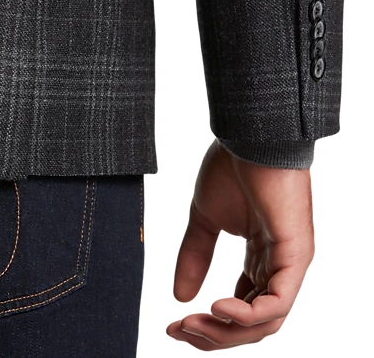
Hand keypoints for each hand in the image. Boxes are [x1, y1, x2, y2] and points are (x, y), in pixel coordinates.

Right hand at [165, 139, 315, 350]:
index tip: (174, 324)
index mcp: (262, 256)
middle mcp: (278, 264)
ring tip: (193, 323)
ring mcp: (289, 260)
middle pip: (253, 321)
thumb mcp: (205, 219)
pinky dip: (248, 313)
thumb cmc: (234, 168)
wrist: (250, 136)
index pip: (242, 306)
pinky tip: (218, 307)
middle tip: (179, 331)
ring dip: (226, 330)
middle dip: (214, 334)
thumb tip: (180, 295)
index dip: (210, 322)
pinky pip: (277, 300)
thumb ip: (194, 255)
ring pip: (266, 320)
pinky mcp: (295, 252)